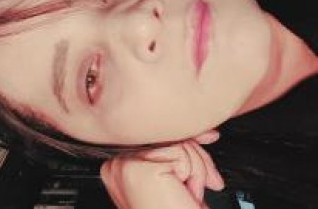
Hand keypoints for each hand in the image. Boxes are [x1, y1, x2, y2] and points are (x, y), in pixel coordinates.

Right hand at [100, 130, 223, 208]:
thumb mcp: (179, 175)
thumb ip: (186, 149)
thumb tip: (208, 133)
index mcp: (122, 165)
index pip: (157, 135)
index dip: (185, 141)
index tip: (207, 138)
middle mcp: (118, 163)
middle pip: (166, 134)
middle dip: (195, 158)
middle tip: (195, 187)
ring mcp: (124, 164)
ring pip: (176, 142)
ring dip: (196, 171)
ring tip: (187, 194)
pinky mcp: (138, 168)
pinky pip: (180, 154)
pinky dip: (194, 175)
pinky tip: (184, 193)